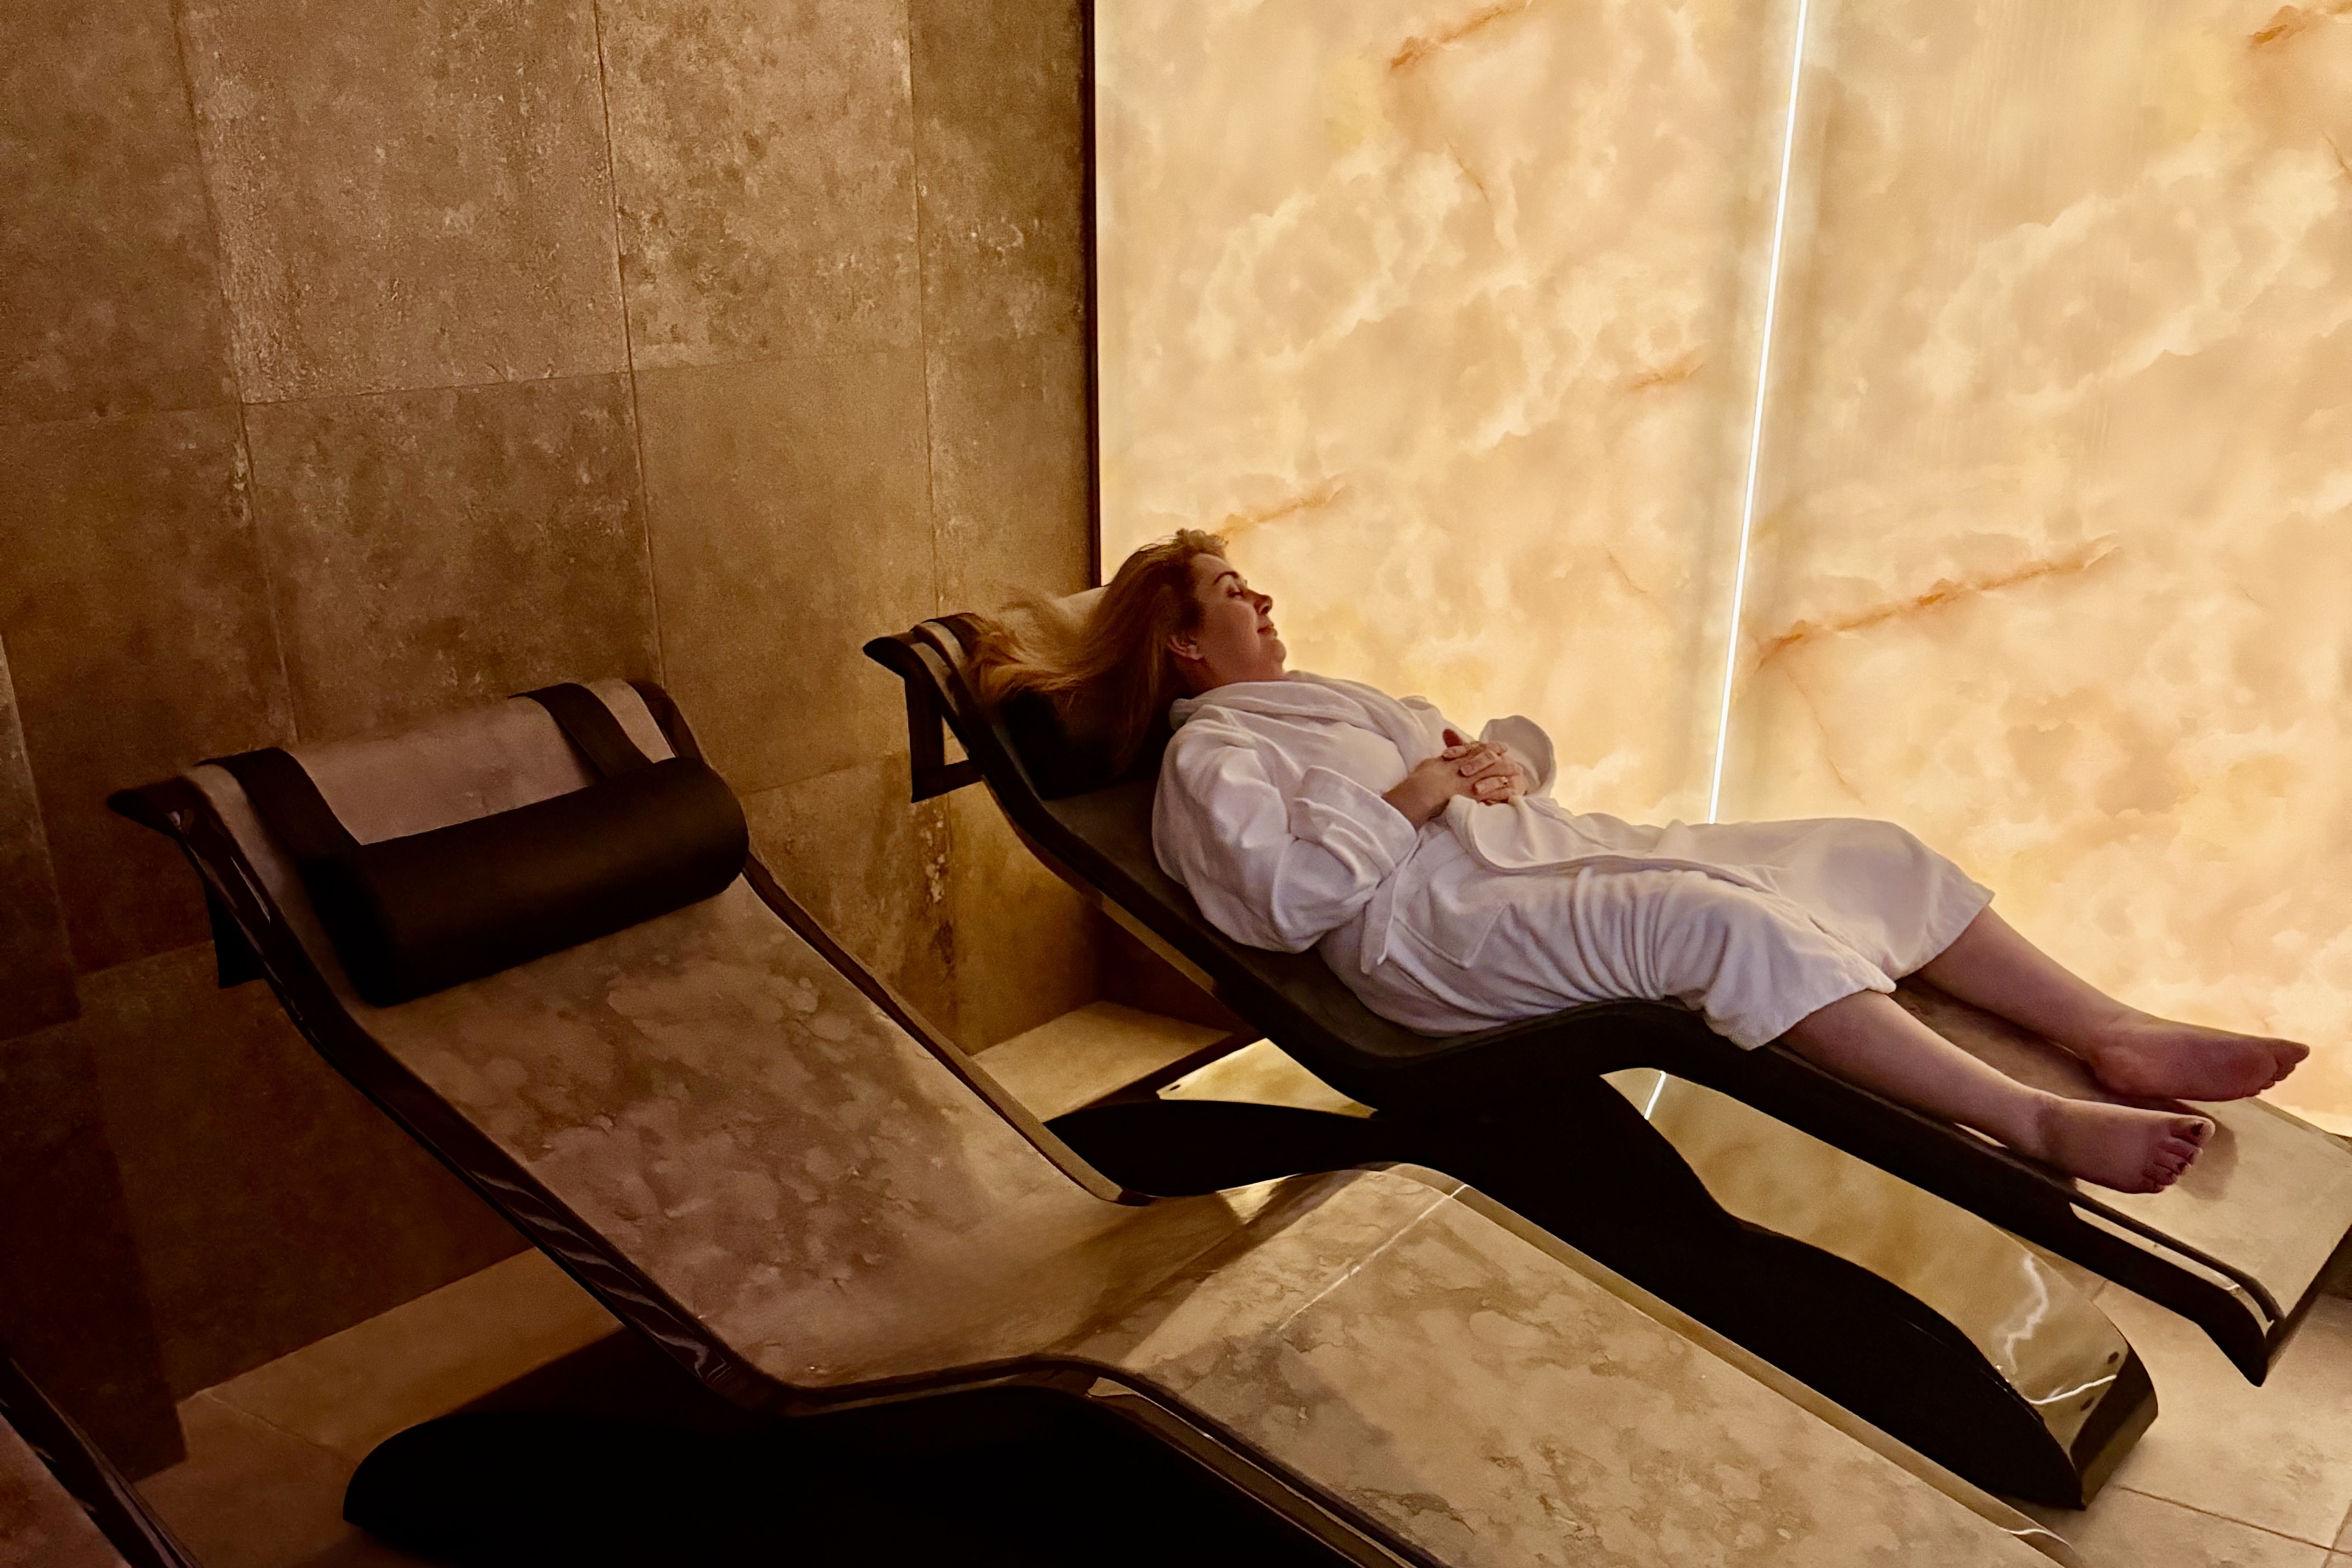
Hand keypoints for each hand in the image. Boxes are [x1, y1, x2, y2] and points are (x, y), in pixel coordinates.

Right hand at [1382, 730, 1528, 825]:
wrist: (1419, 793)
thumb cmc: (1419, 780)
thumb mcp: (1429, 764)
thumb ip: (1440, 760)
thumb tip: (1443, 757)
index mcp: (1455, 758)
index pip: (1475, 750)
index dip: (1488, 747)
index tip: (1499, 746)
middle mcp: (1465, 767)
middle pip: (1487, 759)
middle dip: (1501, 758)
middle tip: (1511, 757)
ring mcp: (1470, 781)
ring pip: (1493, 773)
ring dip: (1506, 772)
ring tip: (1517, 773)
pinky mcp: (1472, 795)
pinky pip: (1492, 792)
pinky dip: (1502, 791)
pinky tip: (1511, 791)